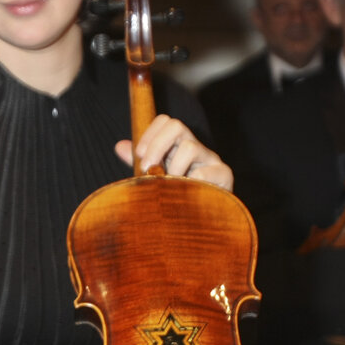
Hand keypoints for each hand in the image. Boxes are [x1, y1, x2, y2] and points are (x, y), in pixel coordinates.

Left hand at [115, 115, 233, 190]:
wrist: (202, 222)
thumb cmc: (176, 198)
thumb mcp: (155, 178)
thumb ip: (139, 163)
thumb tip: (119, 146)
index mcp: (178, 146)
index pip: (165, 122)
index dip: (149, 134)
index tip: (139, 155)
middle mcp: (195, 148)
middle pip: (176, 125)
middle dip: (157, 145)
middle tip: (149, 168)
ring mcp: (211, 160)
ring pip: (189, 147)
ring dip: (173, 169)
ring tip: (171, 187)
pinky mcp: (224, 174)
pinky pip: (204, 171)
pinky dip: (190, 183)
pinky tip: (186, 195)